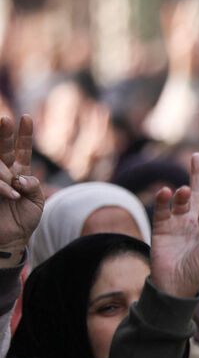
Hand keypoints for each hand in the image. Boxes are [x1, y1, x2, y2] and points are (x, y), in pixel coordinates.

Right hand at [0, 115, 42, 261]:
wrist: (11, 240)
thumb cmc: (24, 220)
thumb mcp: (37, 202)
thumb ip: (33, 187)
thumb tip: (20, 178)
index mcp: (19, 172)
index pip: (21, 149)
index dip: (24, 134)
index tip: (27, 118)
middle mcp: (4, 172)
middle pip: (2, 148)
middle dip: (4, 133)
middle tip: (5, 119)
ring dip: (3, 171)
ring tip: (14, 187)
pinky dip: (2, 187)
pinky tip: (12, 195)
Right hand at [150, 152, 198, 297]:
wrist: (174, 286)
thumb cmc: (198, 272)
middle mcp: (195, 221)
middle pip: (198, 193)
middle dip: (198, 175)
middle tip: (197, 156)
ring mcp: (178, 223)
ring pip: (181, 199)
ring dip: (183, 192)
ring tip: (186, 190)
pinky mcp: (161, 228)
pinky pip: (162, 209)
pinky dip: (163, 200)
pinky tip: (166, 193)